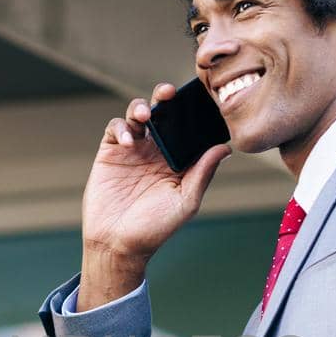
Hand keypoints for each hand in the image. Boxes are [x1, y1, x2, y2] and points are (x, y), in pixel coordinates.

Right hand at [78, 82, 231, 308]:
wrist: (117, 244)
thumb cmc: (154, 229)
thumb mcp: (185, 202)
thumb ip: (202, 173)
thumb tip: (225, 148)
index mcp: (177, 160)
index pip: (187, 127)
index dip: (193, 112)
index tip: (200, 98)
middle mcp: (156, 150)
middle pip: (163, 113)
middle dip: (166, 98)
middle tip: (170, 92)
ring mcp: (133, 149)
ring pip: (138, 114)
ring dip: (142, 107)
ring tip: (145, 115)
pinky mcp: (110, 152)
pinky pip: (116, 128)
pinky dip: (122, 128)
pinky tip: (128, 141)